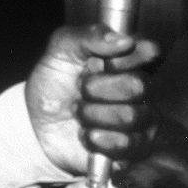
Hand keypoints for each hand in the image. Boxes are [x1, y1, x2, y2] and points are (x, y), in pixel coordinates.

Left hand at [25, 23, 157, 174]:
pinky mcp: (135, 152)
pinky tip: (87, 134)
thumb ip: (89, 35)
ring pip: (130, 116)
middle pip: (139, 85)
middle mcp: (142, 90)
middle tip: (81, 88)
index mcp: (128, 60)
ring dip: (92, 114)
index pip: (150, 51)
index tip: (101, 62)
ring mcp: (142, 122)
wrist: (38, 124)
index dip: (124, 57)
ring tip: (80, 113)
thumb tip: (123, 39)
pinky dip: (96, 138)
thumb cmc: (55, 82)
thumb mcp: (62, 48)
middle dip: (97, 87)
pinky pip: (125, 145)